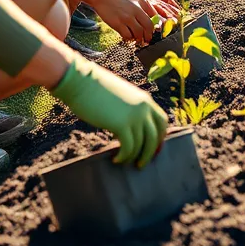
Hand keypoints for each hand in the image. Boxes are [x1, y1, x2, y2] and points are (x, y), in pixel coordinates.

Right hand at [52, 59, 166, 165]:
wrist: (82, 81)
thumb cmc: (96, 89)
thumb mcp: (120, 97)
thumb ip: (129, 109)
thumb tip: (128, 127)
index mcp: (145, 100)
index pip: (162, 121)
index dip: (160, 138)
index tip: (153, 149)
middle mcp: (144, 108)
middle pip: (156, 136)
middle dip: (150, 152)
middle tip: (141, 164)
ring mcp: (134, 116)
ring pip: (143, 144)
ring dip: (135, 157)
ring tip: (124, 162)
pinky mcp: (121, 124)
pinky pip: (129, 148)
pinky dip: (123, 157)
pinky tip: (115, 159)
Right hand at [95, 0, 159, 43]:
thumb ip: (145, 6)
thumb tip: (154, 19)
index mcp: (143, 1)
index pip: (155, 17)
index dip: (156, 26)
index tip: (153, 31)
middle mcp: (137, 9)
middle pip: (149, 27)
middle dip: (149, 35)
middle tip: (147, 39)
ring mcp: (127, 17)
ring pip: (139, 33)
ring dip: (139, 38)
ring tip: (137, 39)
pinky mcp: (118, 23)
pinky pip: (127, 35)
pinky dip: (129, 38)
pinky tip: (127, 36)